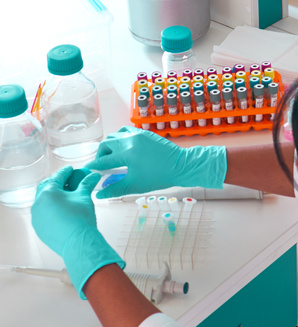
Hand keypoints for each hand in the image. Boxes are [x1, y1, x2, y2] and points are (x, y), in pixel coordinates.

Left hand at [32, 166, 124, 297]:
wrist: (77, 242)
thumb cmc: (80, 218)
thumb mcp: (85, 197)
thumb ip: (87, 183)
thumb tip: (93, 175)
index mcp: (48, 193)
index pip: (57, 177)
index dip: (66, 172)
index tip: (70, 169)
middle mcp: (38, 204)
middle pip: (46, 188)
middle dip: (56, 183)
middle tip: (67, 181)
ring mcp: (36, 217)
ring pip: (43, 202)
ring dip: (53, 197)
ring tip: (65, 197)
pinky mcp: (39, 228)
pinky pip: (43, 214)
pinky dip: (51, 209)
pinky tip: (62, 211)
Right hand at [87, 126, 226, 198]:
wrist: (181, 166)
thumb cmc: (159, 177)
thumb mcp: (135, 185)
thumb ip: (115, 189)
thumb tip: (98, 195)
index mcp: (126, 153)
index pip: (103, 160)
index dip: (94, 166)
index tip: (88, 170)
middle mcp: (130, 140)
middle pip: (106, 144)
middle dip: (101, 154)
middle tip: (101, 164)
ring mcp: (138, 134)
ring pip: (116, 135)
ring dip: (110, 144)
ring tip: (112, 156)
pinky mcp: (145, 133)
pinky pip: (127, 131)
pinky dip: (121, 138)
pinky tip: (123, 147)